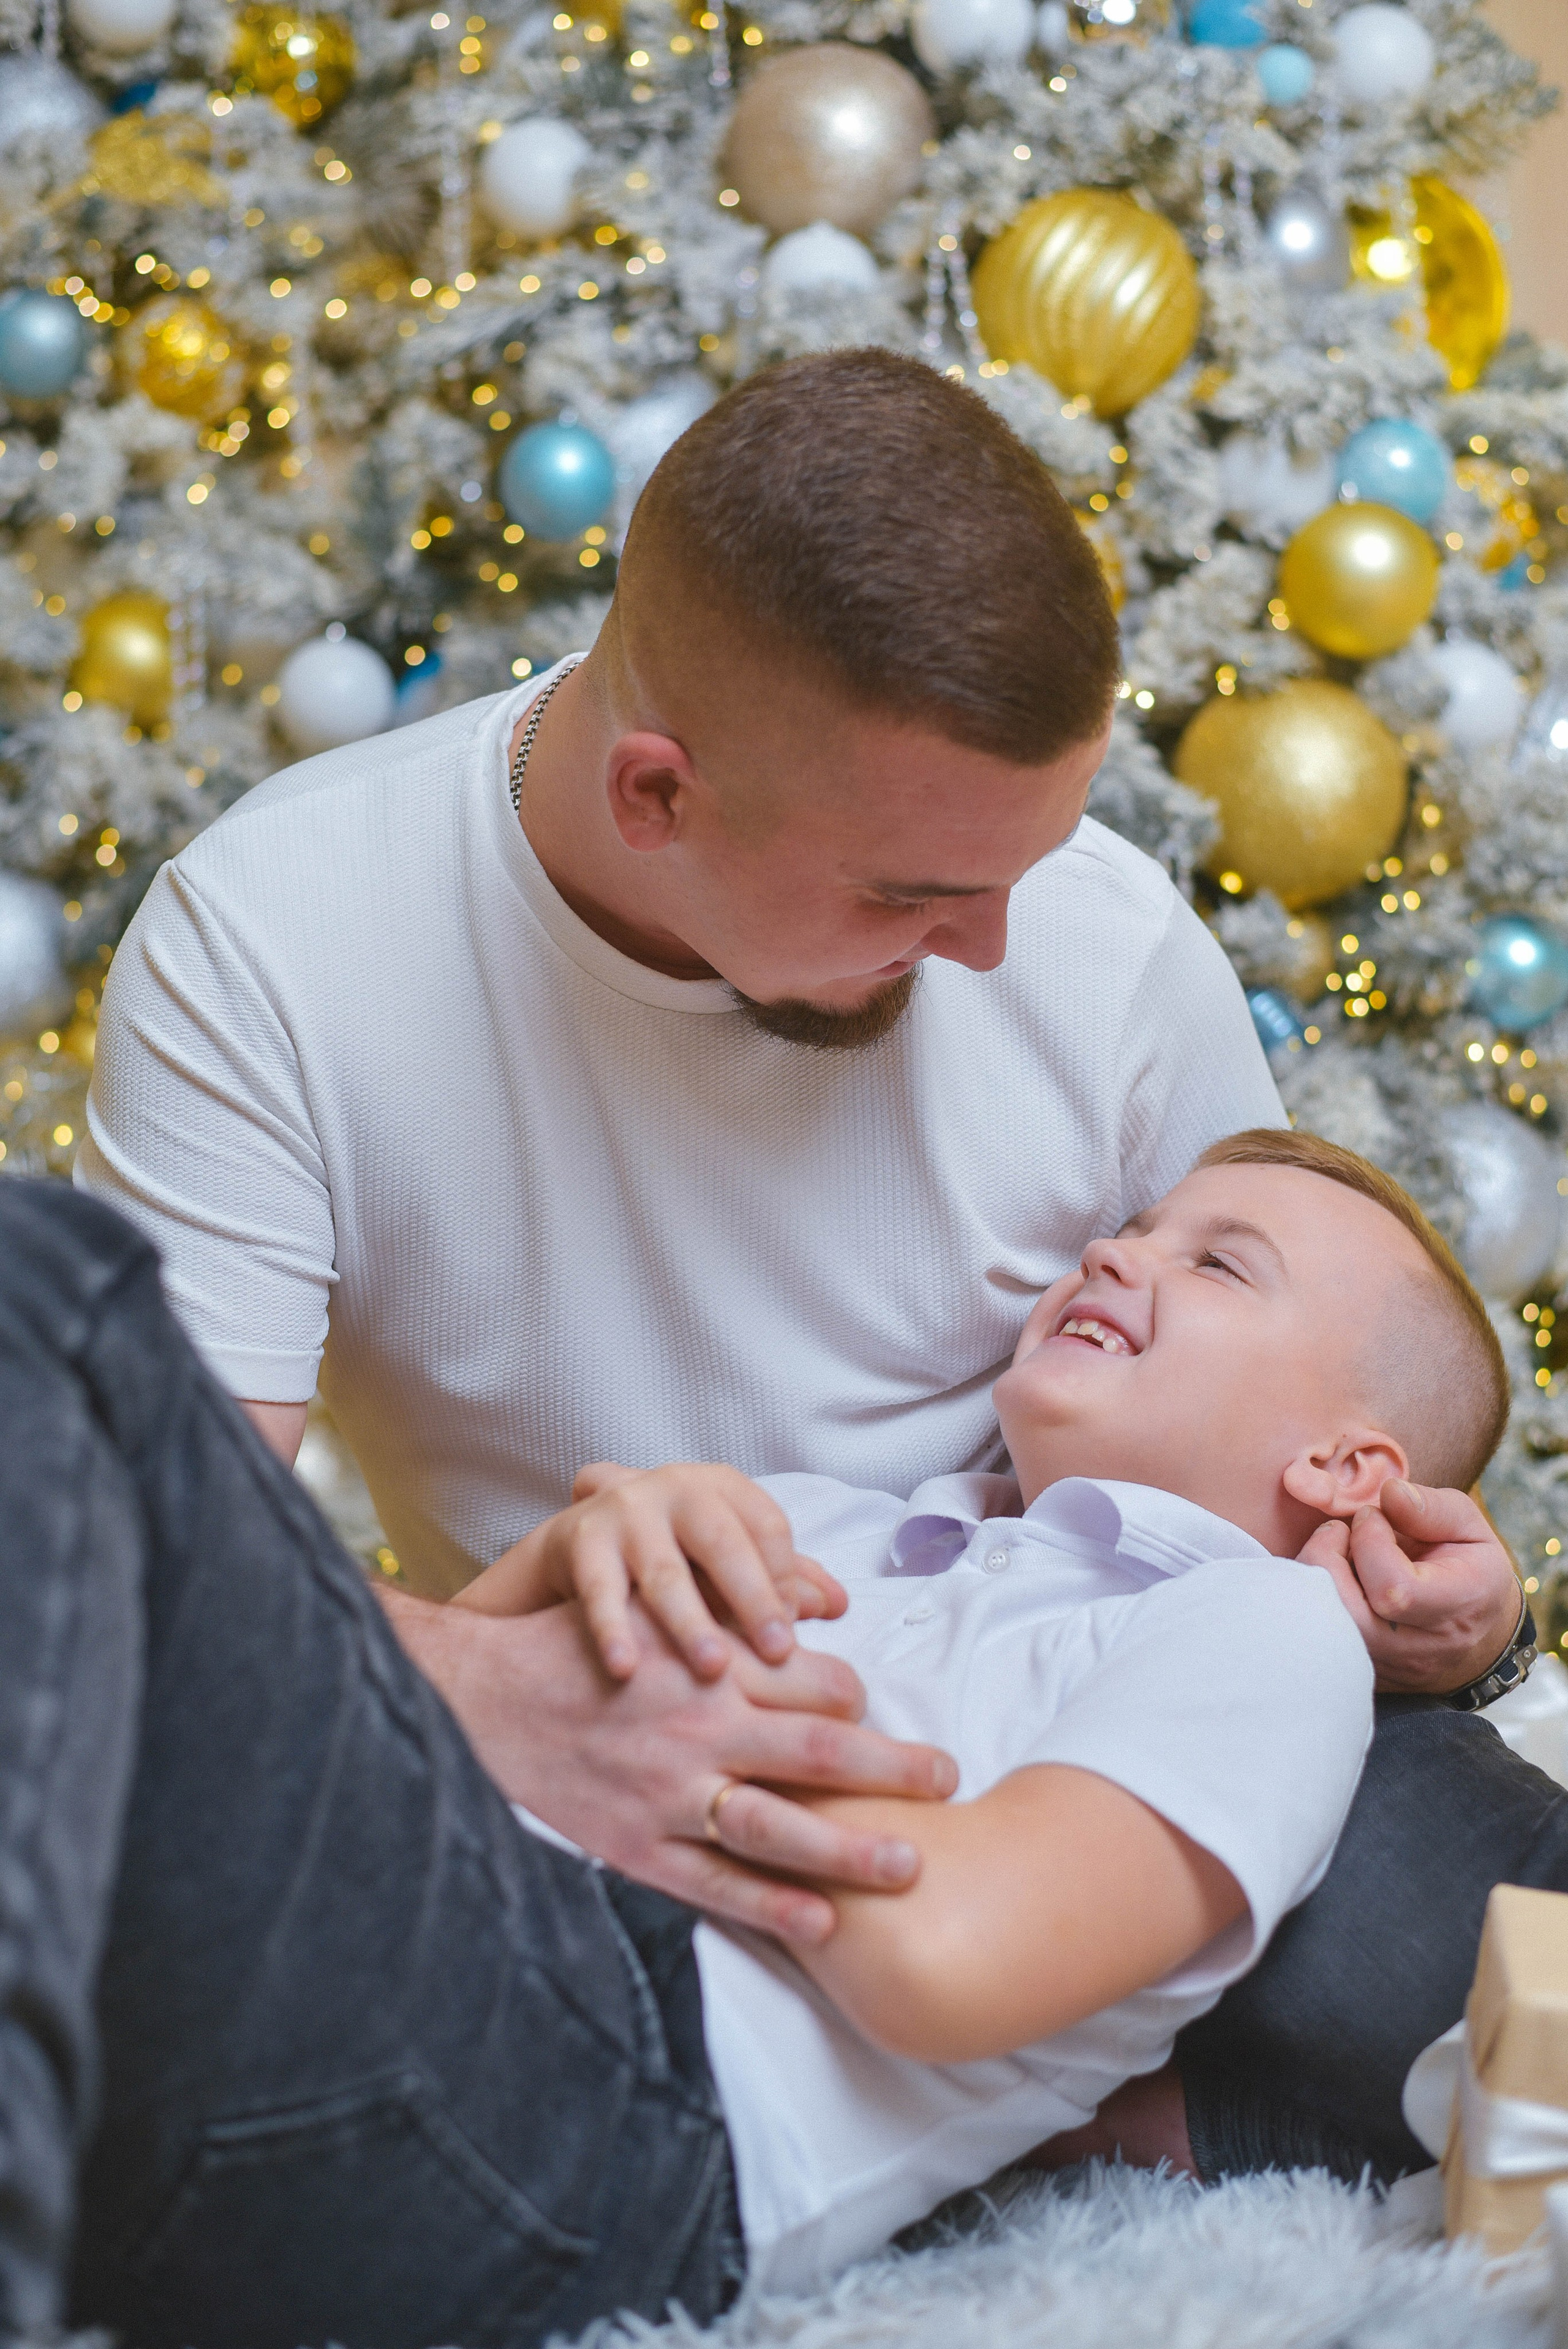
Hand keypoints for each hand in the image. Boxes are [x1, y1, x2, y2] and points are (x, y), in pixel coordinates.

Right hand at [379, 1586, 957, 1943]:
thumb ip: (710, 1615)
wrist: (464, 1703)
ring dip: (849, 1847)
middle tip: (948, 1778)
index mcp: (703, 1665)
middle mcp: (698, 1727)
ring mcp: (668, 1794)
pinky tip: (821, 1922)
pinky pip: (715, 1884)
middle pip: (817, 1748)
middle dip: (890, 1765)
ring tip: (911, 1865)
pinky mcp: (635, 1848)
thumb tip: (790, 1610)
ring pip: (779, 1825)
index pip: (808, 1677)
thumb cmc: (555, 1652)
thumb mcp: (637, 1611)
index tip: (882, 1707)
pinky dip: (769, 1905)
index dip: (854, 1692)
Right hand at [453, 1461, 845, 1678]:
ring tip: (713, 1668)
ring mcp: (626, 1510)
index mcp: (720, 1486)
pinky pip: (601, 1590)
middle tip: (778, 1653)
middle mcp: (675, 1487)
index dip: (785, 1577)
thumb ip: (781, 1579)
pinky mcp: (581, 1538)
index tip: (797, 1631)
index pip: (766, 1524)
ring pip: (665, 1571)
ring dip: (690, 1622)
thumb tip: (837, 1605)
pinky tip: (627, 1667)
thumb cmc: (673, 1556)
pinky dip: (613, 1629)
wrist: (578, 1545)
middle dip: (752, 1599)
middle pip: (724, 1542)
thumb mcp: (726, 1559)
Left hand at [1296, 1479, 1522, 1694]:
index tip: (1372, 1517)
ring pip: (1325, 1629)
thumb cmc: (1468, 1567)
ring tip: (1335, 1552)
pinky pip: (1320, 1638)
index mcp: (1458, 1605)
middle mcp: (1420, 1647)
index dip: (1370, 1543)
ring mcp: (1388, 1666)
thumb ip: (1432, 1508)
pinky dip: (1314, 1600)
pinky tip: (1335, 1579)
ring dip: (1316, 1577)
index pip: (1395, 1589)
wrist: (1477, 1632)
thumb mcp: (1468, 1527)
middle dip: (1326, 1559)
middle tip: (1339, 1532)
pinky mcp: (1361, 1672)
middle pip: (1347, 1616)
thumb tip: (1390, 1493)